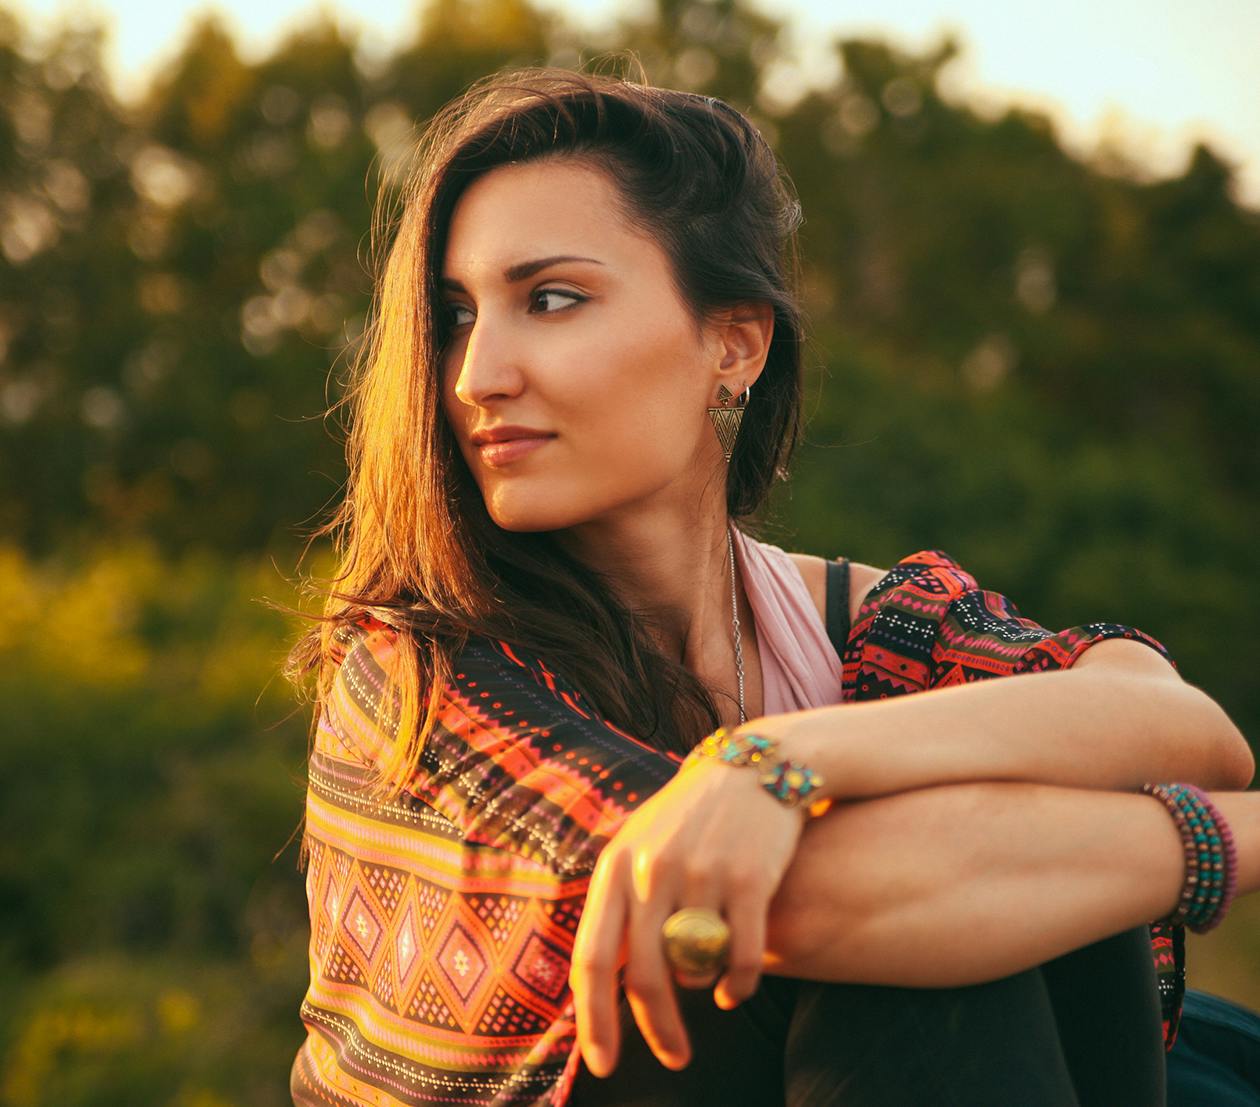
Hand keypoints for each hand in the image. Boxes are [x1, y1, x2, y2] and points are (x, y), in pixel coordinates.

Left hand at [569, 751, 805, 1076]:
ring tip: (710, 986)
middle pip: (646, 975)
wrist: (755, 766)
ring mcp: (701, 872)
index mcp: (616, 865)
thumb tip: (602, 981)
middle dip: (658, 1029)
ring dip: (702, 991)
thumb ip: (622, 904)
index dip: (594, 1018)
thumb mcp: (642, 845)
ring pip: (695, 968)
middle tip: (675, 1059)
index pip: (593, 957)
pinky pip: (742, 956)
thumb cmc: (692, 817)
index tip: (604, 1063)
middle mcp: (652, 869)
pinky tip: (736, 990)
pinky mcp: (748, 877)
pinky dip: (739, 985)